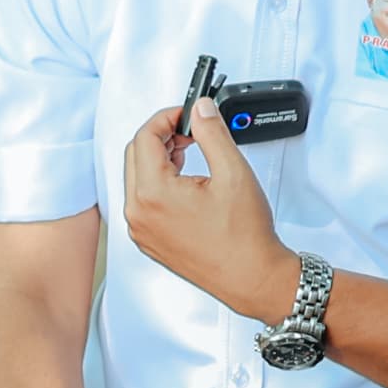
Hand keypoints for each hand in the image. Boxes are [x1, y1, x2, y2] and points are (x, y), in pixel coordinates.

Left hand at [117, 98, 292, 321]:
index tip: (186, 114)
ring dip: (159, 159)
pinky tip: (185, 182)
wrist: (252, 278)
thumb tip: (200, 109)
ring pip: (137, 177)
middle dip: (162, 136)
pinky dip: (158, 183)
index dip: (167, 117)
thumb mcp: (232, 172)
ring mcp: (141, 230)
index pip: (145, 137)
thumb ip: (212, 132)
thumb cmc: (244, 237)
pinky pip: (142, 200)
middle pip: (136, 154)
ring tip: (191, 155)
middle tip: (191, 132)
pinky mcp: (149, 240)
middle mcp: (138, 214)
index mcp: (152, 194)